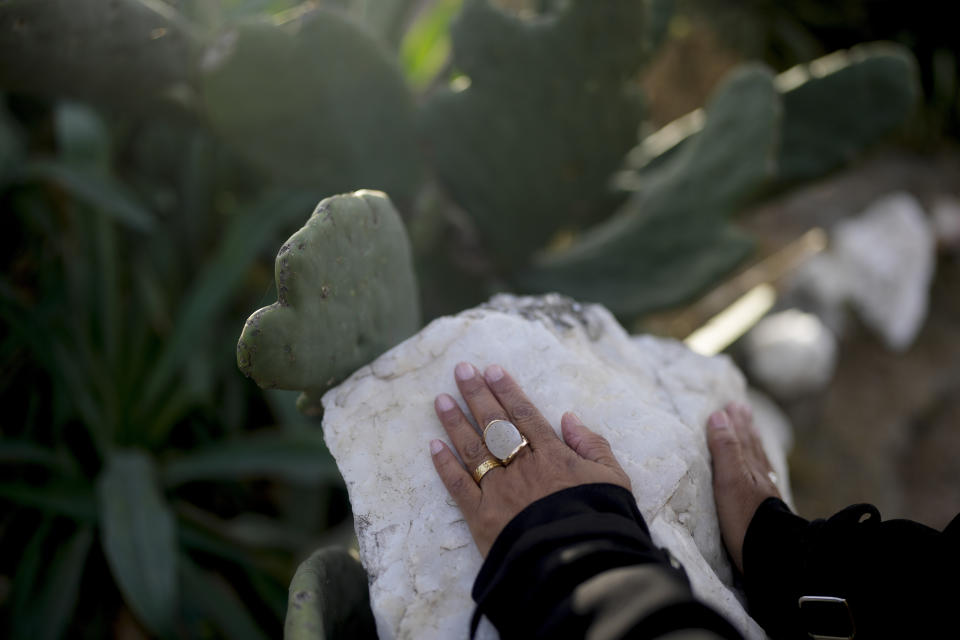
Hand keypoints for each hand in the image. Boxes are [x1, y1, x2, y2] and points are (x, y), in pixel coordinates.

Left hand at [430, 362, 631, 556]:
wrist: (579, 565)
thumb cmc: (601, 521)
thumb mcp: (613, 480)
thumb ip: (593, 446)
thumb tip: (569, 418)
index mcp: (553, 456)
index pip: (524, 415)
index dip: (506, 391)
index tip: (491, 369)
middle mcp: (521, 467)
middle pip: (494, 424)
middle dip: (476, 395)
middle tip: (461, 370)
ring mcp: (498, 490)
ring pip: (472, 449)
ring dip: (455, 422)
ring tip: (440, 399)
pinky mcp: (481, 518)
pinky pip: (458, 486)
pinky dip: (444, 465)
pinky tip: (433, 446)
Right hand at [707, 402, 781, 572]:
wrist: (771, 554)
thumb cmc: (745, 517)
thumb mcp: (729, 480)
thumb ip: (725, 448)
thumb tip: (719, 414)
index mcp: (749, 467)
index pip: (741, 438)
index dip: (736, 422)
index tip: (733, 404)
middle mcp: (759, 476)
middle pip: (752, 446)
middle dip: (745, 428)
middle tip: (742, 410)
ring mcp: (764, 494)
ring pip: (758, 462)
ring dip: (752, 444)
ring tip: (751, 431)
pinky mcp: (766, 510)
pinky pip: (763, 480)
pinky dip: (760, 468)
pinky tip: (761, 471)